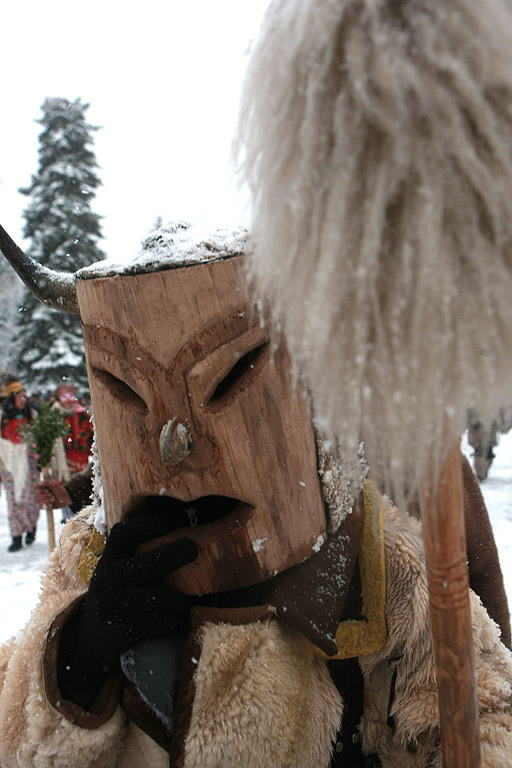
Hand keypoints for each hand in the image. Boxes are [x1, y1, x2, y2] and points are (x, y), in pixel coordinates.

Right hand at [35, 480, 71, 508]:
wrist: (66, 498)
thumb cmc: (60, 490)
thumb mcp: (55, 484)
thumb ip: (47, 482)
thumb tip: (39, 483)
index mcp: (42, 487)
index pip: (36, 488)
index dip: (40, 490)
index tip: (47, 490)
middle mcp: (41, 494)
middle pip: (37, 496)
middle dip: (45, 495)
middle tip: (52, 494)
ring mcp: (43, 500)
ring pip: (39, 502)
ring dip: (47, 500)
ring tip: (53, 499)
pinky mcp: (45, 506)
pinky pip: (42, 507)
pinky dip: (47, 505)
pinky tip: (51, 504)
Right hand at [58, 515, 197, 707]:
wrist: (88, 638)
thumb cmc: (115, 595)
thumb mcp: (117, 572)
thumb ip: (137, 557)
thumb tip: (181, 537)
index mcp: (108, 560)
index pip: (122, 534)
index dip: (144, 525)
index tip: (167, 525)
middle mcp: (108, 579)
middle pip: (147, 564)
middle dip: (174, 554)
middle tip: (193, 550)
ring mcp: (113, 605)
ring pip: (157, 597)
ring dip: (179, 600)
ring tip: (188, 601)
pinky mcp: (122, 630)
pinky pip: (157, 621)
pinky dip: (173, 620)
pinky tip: (179, 618)